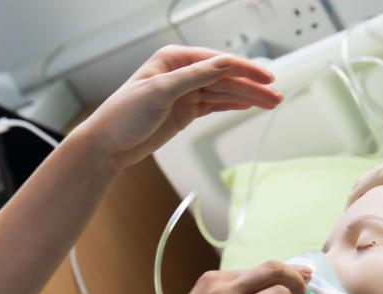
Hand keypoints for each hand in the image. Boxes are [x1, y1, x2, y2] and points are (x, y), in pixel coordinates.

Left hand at [72, 45, 281, 169]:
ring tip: (270, 103)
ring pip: (223, 92)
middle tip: (275, 95)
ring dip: (247, 97)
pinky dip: (232, 105)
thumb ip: (193, 77)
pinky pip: (214, 105)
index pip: (218, 61)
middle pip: (225, 77)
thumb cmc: (122, 115)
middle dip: (251, 86)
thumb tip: (223, 64)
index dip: (244, 69)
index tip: (266, 78)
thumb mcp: (159, 91)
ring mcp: (184, 93)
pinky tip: (248, 105)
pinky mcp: (185, 111)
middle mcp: (180, 73)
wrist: (107, 145)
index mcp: (173, 60)